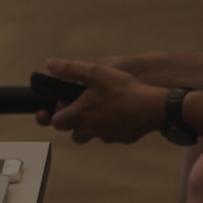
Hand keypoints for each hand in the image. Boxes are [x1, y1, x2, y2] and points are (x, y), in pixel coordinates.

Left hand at [36, 58, 168, 143]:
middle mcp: (91, 129)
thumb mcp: (96, 72)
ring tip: (101, 110)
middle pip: (74, 134)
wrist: (152, 107)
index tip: (65, 103)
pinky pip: (111, 135)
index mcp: (81, 114)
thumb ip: (71, 69)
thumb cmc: (123, 89)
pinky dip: (111, 127)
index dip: (57, 113)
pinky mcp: (122, 138)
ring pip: (93, 136)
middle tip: (83, 109)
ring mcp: (107, 136)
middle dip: (74, 124)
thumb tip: (50, 64)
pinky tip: (120, 114)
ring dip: (92, 127)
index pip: (57, 122)